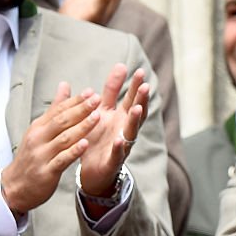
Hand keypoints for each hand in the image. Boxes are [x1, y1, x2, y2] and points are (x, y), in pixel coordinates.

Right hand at [1, 83, 100, 214]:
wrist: (15, 186)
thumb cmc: (32, 156)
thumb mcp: (40, 130)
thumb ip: (55, 108)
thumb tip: (64, 85)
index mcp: (39, 127)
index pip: (58, 110)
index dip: (75, 100)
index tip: (91, 92)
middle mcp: (39, 139)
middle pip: (62, 121)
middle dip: (81, 109)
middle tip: (97, 99)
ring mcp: (42, 155)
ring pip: (64, 138)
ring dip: (81, 127)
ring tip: (96, 117)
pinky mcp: (46, 172)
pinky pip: (62, 160)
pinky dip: (74, 151)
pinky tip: (86, 144)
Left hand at [78, 64, 149, 198]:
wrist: (91, 171)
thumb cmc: (98, 137)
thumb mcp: (102, 110)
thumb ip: (111, 90)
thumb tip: (121, 65)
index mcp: (120, 116)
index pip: (130, 98)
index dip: (134, 85)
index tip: (139, 71)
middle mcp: (124, 128)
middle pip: (136, 112)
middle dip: (141, 100)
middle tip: (144, 86)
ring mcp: (122, 144)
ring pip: (131, 131)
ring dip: (135, 120)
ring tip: (136, 108)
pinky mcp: (113, 161)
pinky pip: (118, 153)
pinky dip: (120, 147)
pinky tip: (120, 139)